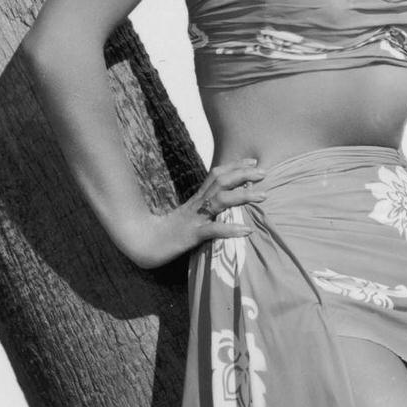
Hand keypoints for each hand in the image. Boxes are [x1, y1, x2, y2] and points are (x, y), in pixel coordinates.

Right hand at [115, 157, 264, 268]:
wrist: (141, 244)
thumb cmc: (165, 233)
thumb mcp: (187, 218)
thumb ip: (203, 210)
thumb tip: (221, 207)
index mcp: (195, 200)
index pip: (216, 175)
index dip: (235, 166)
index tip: (253, 162)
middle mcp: (196, 205)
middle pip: (221, 182)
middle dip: (243, 175)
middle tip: (264, 173)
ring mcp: (193, 219)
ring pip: (219, 201)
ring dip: (243, 196)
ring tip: (263, 196)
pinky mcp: (190, 236)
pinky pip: (212, 231)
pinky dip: (230, 230)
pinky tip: (247, 230)